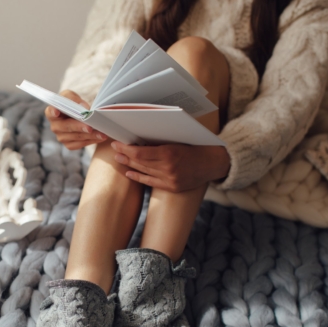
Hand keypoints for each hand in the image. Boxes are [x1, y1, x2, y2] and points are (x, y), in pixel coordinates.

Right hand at [45, 90, 108, 149]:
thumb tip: (84, 108)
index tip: (57, 112)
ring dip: (89, 136)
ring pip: (76, 137)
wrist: (77, 114)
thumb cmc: (72, 103)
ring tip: (102, 133)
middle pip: (66, 127)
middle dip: (79, 127)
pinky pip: (80, 144)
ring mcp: (61, 137)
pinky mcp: (69, 144)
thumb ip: (74, 99)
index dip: (53, 112)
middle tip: (90, 127)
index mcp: (52, 112)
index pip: (50, 112)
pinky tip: (99, 138)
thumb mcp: (71, 96)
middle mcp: (55, 126)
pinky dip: (91, 141)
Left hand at [111, 141, 230, 192]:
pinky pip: (151, 183)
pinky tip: (129, 173)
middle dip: (125, 156)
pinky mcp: (172, 187)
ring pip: (144, 172)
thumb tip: (138, 139)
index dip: (126, 149)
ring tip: (119, 159)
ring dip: (129, 165)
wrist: (212, 163)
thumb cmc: (194, 146)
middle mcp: (168, 168)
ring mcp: (170, 179)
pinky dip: (139, 177)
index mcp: (169, 153)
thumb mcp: (177, 140)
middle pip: (140, 162)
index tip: (117, 143)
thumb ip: (159, 141)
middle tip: (115, 150)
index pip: (140, 153)